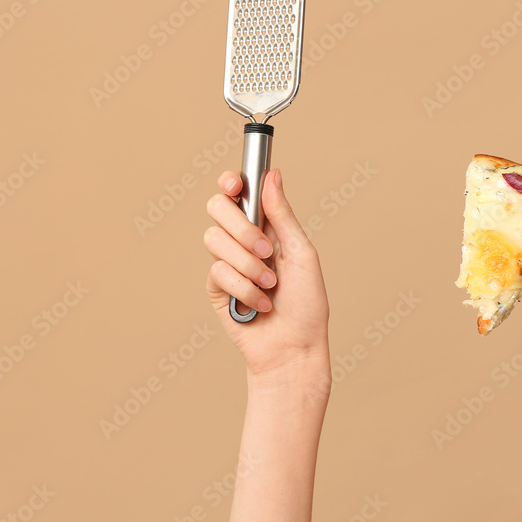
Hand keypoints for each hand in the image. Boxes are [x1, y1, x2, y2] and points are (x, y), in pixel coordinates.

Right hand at [204, 169, 329, 388]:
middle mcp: (244, 240)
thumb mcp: (301, 252)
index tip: (236, 184)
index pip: (238, 193)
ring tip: (270, 285)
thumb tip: (272, 174)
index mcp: (267, 226)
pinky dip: (245, 289)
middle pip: (217, 208)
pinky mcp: (216, 288)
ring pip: (214, 239)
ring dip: (248, 265)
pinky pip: (218, 273)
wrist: (294, 347)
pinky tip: (260, 305)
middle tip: (266, 251)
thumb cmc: (307, 303)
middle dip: (241, 228)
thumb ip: (282, 214)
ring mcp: (228, 263)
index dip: (231, 182)